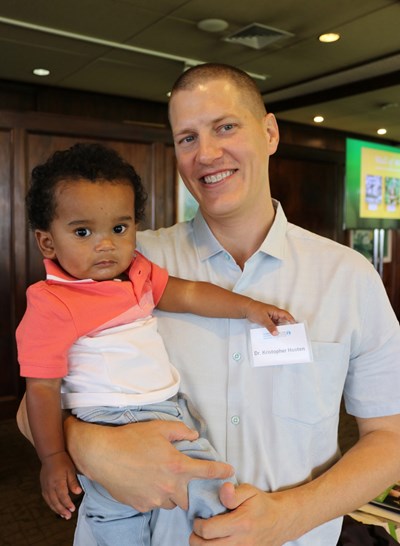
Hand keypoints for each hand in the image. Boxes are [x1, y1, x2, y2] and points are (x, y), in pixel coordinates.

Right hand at [40, 451, 81, 518]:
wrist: (51, 455)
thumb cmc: (62, 461)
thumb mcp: (70, 470)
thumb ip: (73, 482)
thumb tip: (78, 492)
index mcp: (58, 482)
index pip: (63, 497)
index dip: (68, 504)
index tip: (73, 509)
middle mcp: (50, 486)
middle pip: (55, 502)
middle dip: (62, 510)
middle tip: (68, 516)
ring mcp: (45, 487)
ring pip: (50, 502)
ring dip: (56, 509)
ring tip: (63, 515)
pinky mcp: (43, 486)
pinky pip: (46, 498)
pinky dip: (51, 504)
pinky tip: (55, 507)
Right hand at [65, 418, 233, 511]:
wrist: (103, 454)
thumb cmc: (131, 438)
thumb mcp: (159, 427)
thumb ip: (180, 431)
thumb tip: (194, 436)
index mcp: (177, 466)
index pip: (206, 471)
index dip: (221, 471)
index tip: (230, 471)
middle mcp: (170, 486)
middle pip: (188, 496)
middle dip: (187, 489)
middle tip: (177, 477)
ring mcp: (155, 499)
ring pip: (171, 502)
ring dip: (170, 493)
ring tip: (157, 478)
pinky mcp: (142, 506)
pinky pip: (154, 503)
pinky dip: (154, 496)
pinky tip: (144, 482)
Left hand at [191, 483, 293, 545]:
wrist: (280, 521)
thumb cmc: (261, 504)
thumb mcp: (249, 491)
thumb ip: (233, 492)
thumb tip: (223, 490)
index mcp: (240, 524)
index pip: (208, 530)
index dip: (198, 524)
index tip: (199, 519)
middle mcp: (241, 542)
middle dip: (196, 539)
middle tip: (198, 530)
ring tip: (206, 537)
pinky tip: (216, 542)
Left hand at [245, 301, 294, 334]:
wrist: (246, 309)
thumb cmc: (255, 310)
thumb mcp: (263, 319)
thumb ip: (270, 326)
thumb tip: (276, 333)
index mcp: (275, 311)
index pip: (286, 315)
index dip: (291, 320)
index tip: (295, 326)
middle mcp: (274, 314)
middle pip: (282, 321)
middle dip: (286, 327)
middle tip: (290, 335)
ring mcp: (270, 318)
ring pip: (277, 324)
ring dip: (278, 330)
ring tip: (282, 337)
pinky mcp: (266, 320)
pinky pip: (271, 326)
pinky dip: (273, 330)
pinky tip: (274, 335)